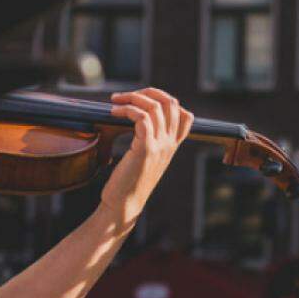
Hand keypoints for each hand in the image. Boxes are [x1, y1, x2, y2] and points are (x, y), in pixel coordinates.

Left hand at [99, 88, 192, 231]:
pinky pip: (141, 118)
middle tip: (125, 96)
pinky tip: (113, 112)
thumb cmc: (128, 182)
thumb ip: (148, 141)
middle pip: (171, 103)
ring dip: (132, 98)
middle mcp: (170, 144)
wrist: (124, 205)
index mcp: (172, 146)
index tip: (142, 101)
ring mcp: (160, 146)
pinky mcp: (146, 149)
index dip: (165, 100)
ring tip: (115, 102)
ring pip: (155, 107)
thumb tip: (137, 120)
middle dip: (147, 92)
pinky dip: (127, 109)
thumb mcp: (145, 158)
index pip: (185, 115)